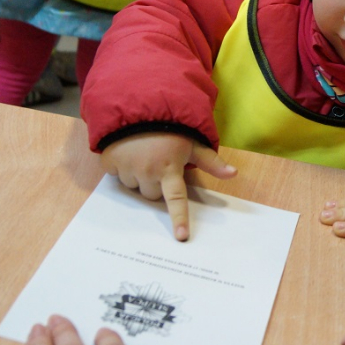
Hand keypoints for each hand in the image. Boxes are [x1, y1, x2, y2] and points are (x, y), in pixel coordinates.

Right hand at [101, 133, 236, 241]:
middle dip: (156, 183)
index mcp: (170, 168)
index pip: (176, 198)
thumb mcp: (192, 143)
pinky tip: (128, 152)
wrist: (139, 107)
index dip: (179, 218)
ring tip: (143, 154)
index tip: (181, 237)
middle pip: (152, 195)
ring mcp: (127, 168)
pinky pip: (117, 176)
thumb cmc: (170, 128)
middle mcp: (148, 171)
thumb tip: (233, 174)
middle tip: (159, 163)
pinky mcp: (110, 163)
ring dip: (139, 176)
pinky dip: (121, 168)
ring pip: (134, 187)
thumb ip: (211, 161)